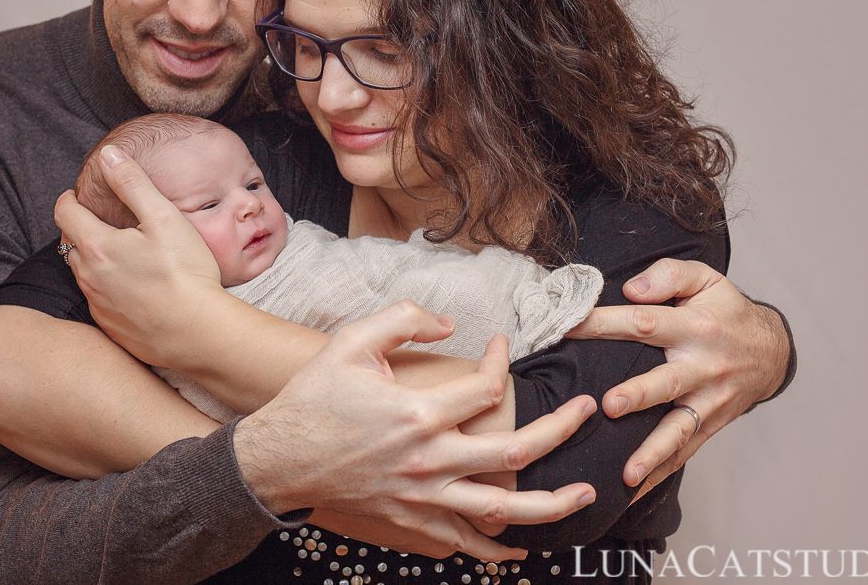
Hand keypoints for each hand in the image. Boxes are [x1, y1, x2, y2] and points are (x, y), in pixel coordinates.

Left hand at [54, 144, 223, 366]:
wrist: (198, 332)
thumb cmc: (185, 272)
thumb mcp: (163, 217)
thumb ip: (132, 182)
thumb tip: (108, 155)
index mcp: (96, 246)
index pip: (64, 213)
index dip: (69, 199)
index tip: (76, 195)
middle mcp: (88, 277)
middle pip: (70, 244)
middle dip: (79, 229)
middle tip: (98, 221)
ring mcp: (97, 305)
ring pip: (83, 273)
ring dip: (92, 259)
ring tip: (116, 253)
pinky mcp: (110, 327)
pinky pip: (99, 300)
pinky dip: (107, 288)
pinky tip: (132, 287)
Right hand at [235, 301, 598, 561]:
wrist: (278, 460)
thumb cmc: (315, 398)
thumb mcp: (352, 341)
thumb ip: (403, 318)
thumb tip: (450, 323)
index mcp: (419, 413)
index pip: (486, 387)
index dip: (502, 361)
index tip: (503, 345)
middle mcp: (430, 459)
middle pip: (515, 451)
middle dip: (562, 429)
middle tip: (589, 411)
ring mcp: (423, 497)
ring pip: (502, 508)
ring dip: (551, 504)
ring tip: (586, 494)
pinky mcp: (411, 522)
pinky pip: (464, 542)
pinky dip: (496, 550)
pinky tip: (522, 550)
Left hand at [567, 258, 788, 498]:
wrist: (772, 352)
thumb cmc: (725, 311)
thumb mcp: (705, 279)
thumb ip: (668, 275)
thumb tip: (630, 290)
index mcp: (694, 327)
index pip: (644, 322)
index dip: (605, 323)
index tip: (569, 327)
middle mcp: (702, 367)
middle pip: (666, 383)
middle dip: (639, 396)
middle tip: (610, 405)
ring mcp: (707, 402)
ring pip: (677, 430)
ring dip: (651, 452)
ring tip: (627, 472)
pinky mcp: (709, 426)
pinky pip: (683, 453)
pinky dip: (659, 473)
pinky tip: (631, 492)